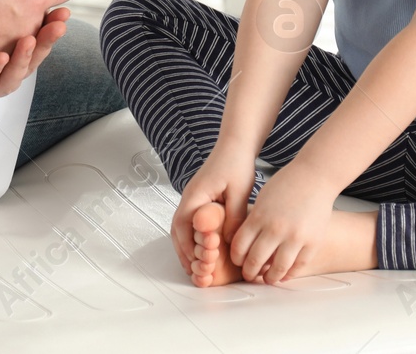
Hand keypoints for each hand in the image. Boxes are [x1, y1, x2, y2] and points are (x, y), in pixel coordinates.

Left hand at [0, 8, 69, 104]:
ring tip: (29, 40)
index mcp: (10, 29)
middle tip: (57, 24)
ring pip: (13, 76)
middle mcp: (0, 54)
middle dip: (48, 40)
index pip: (42, 27)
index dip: (53, 15)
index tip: (58, 3)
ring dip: (25, 59)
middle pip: (33, 55)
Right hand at [170, 141, 255, 271]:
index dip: (188, 247)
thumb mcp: (239, 192)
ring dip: (185, 246)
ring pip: (180, 226)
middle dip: (183, 251)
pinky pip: (188, 221)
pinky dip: (190, 236)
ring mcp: (192, 197)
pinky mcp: (198, 198)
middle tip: (192, 271)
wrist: (235, 145)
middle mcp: (189, 197)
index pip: (183, 226)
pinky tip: (200, 246)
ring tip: (194, 264)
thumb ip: (234, 217)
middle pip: (177, 229)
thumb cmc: (236, 164)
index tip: (196, 264)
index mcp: (196, 195)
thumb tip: (228, 241)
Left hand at [230, 161, 338, 283]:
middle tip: (249, 274)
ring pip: (277, 269)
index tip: (238, 261)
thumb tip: (245, 245)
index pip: (239, 246)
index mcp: (259, 217)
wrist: (315, 176)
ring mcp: (295, 237)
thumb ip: (254, 221)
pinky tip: (285, 275)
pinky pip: (299, 265)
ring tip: (268, 279)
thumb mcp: (262, 199)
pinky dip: (290, 273)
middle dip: (249, 272)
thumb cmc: (287, 184)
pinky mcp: (312, 242)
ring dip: (270, 278)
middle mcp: (275, 229)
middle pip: (255, 261)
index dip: (237, 258)